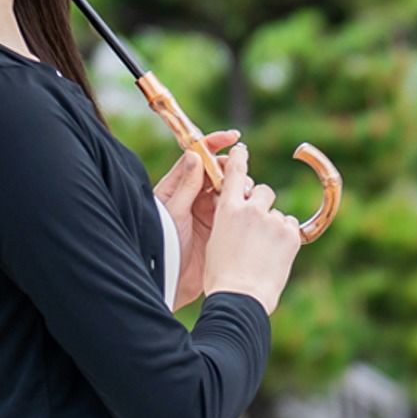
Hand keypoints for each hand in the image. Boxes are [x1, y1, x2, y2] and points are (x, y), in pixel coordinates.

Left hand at [153, 129, 240, 310]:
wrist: (168, 280)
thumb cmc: (162, 243)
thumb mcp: (173, 212)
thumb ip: (185, 186)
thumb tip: (194, 155)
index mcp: (179, 186)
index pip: (198, 157)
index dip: (215, 144)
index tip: (233, 137)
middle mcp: (194, 196)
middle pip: (219, 172)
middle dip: (233, 169)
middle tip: (240, 178)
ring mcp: (208, 212)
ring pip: (231, 191)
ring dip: (241, 188)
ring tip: (245, 195)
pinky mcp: (220, 229)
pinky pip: (236, 212)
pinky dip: (246, 207)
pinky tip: (255, 208)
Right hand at [202, 142, 301, 314]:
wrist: (241, 296)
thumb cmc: (222, 273)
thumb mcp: (216, 237)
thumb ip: (229, 219)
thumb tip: (239, 212)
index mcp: (228, 208)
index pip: (235, 173)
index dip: (238, 158)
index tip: (241, 148)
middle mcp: (251, 209)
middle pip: (263, 190)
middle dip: (262, 202)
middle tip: (258, 224)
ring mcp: (273, 221)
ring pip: (278, 212)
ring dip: (274, 224)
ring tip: (265, 249)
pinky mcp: (290, 235)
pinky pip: (291, 226)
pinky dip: (286, 237)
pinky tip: (276, 254)